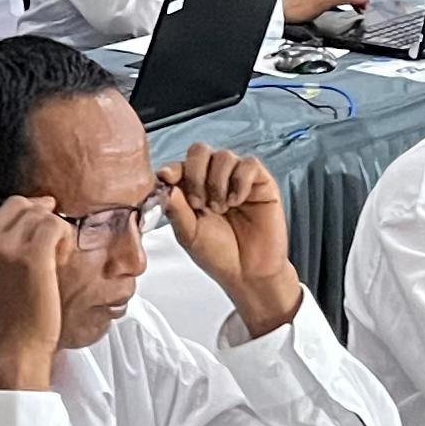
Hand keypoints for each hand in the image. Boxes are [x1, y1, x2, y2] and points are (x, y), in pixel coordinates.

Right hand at [0, 194, 71, 388]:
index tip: (33, 221)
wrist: (11, 352)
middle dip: (38, 216)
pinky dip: (63, 237)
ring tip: (55, 255)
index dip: (21, 214)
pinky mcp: (32, 255)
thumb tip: (20, 221)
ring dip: (53, 229)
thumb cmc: (2, 323)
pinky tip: (60, 258)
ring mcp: (6, 247)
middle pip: (18, 205)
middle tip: (50, 236)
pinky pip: (55, 225)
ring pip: (39, 213)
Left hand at [156, 144, 299, 335]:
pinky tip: (236, 201)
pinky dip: (239, 181)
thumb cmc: (218, 254)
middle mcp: (214, 179)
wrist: (249, 274)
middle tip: (199, 203)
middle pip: (200, 151)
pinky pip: (249, 164)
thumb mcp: (189, 234)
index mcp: (193, 189)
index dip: (173, 168)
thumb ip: (176, 209)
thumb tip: (163, 182)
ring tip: (220, 208)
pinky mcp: (261, 183)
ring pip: (224, 156)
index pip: (180, 165)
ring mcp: (238, 179)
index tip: (166, 178)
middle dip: (196, 174)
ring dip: (218, 182)